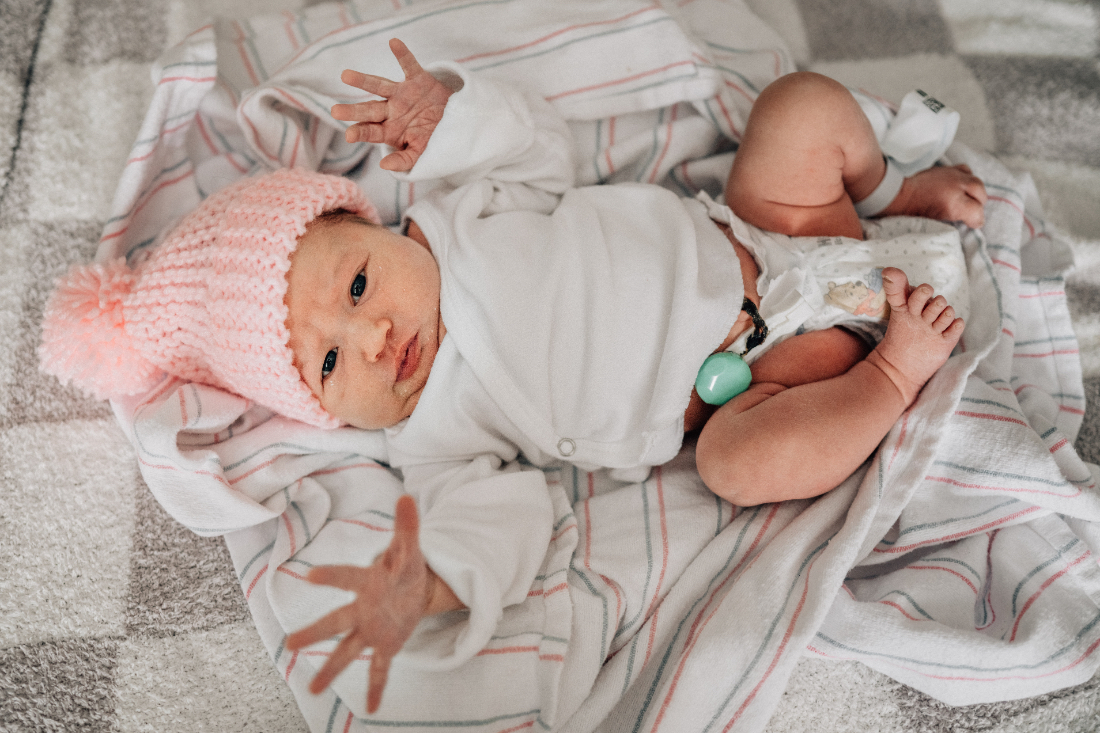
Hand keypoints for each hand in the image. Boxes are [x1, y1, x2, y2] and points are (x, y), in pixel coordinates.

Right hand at [285, 495, 428, 713]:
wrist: (415, 589)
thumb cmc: (405, 566)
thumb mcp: (410, 548)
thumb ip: (407, 526)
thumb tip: (406, 498)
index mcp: (367, 581)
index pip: (348, 577)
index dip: (331, 575)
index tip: (310, 575)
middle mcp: (362, 608)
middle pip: (337, 621)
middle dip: (315, 632)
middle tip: (290, 644)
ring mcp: (371, 628)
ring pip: (348, 649)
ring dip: (332, 668)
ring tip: (312, 690)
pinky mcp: (386, 644)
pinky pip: (379, 668)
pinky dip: (377, 687)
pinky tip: (373, 708)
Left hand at [331, 38, 453, 171]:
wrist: (454, 122)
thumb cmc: (434, 138)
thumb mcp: (421, 153)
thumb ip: (404, 160)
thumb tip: (383, 165)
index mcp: (389, 130)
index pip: (370, 131)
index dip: (359, 132)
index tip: (349, 135)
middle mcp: (391, 111)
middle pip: (369, 110)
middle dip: (353, 111)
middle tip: (335, 111)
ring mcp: (402, 95)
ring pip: (379, 86)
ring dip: (363, 81)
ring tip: (345, 76)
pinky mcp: (417, 80)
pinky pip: (409, 65)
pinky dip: (402, 54)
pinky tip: (393, 42)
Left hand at [883, 163, 987, 228]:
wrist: (898, 195)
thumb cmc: (913, 213)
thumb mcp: (936, 222)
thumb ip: (954, 221)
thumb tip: (965, 223)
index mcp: (954, 204)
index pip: (977, 213)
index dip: (976, 221)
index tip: (972, 225)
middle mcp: (957, 186)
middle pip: (981, 195)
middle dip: (978, 206)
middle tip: (970, 214)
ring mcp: (953, 175)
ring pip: (976, 182)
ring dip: (975, 192)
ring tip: (967, 200)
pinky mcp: (947, 168)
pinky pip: (966, 171)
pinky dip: (967, 179)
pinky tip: (961, 186)